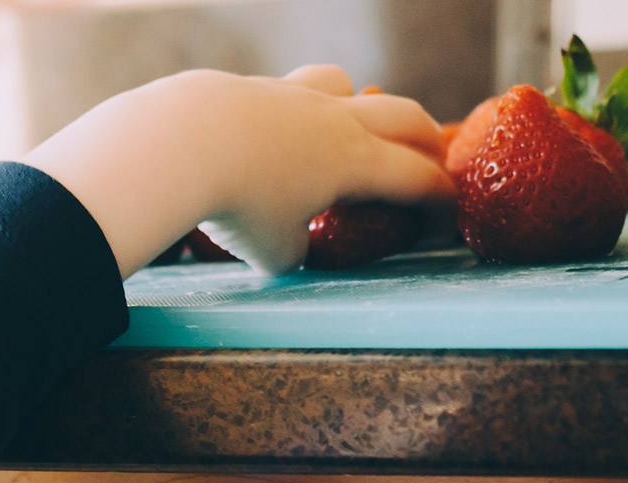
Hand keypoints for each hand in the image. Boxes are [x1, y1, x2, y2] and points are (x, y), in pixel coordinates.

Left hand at [21, 65, 454, 276]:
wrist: (179, 144)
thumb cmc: (236, 205)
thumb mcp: (274, 252)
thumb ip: (294, 249)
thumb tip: (290, 246)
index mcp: (356, 162)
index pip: (418, 178)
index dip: (441, 199)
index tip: (448, 215)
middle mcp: (335, 120)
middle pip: (403, 115)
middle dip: (425, 138)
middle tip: (431, 158)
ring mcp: (292, 95)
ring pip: (345, 85)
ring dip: (360, 104)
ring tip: (351, 127)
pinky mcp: (251, 87)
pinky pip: (289, 90)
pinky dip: (297, 110)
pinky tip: (274, 132)